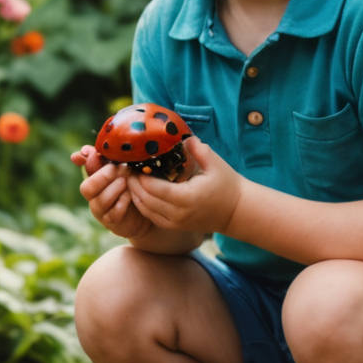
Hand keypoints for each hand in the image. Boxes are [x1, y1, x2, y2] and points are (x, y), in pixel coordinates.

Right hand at [73, 146, 155, 241]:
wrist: (143, 214)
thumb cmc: (131, 188)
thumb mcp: (122, 172)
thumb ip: (107, 160)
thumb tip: (87, 148)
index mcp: (95, 179)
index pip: (84, 168)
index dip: (84, 159)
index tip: (88, 152)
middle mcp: (94, 196)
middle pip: (87, 187)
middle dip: (104, 176)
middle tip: (121, 168)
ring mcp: (101, 211)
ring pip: (100, 200)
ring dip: (115, 189)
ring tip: (127, 182)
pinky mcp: (112, 222)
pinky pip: (113, 213)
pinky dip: (122, 203)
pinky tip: (130, 196)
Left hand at [127, 138, 246, 236]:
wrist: (236, 211)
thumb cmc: (227, 185)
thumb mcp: (215, 163)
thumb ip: (198, 149)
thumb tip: (181, 136)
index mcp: (186, 197)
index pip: (152, 187)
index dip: (138, 175)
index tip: (132, 161)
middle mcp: (178, 213)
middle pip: (143, 199)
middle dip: (131, 183)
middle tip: (126, 167)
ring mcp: (175, 222)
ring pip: (144, 209)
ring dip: (134, 193)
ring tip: (130, 177)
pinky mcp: (174, 226)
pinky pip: (150, 216)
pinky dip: (141, 203)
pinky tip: (139, 190)